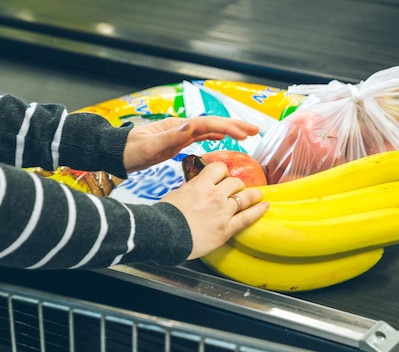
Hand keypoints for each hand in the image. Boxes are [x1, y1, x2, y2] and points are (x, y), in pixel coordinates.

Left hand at [123, 116, 258, 171]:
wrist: (115, 153)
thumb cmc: (128, 151)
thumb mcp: (146, 146)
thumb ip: (168, 138)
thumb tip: (190, 126)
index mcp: (176, 126)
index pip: (207, 124)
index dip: (226, 127)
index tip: (243, 134)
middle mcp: (181, 127)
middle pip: (213, 123)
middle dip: (235, 125)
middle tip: (255, 129)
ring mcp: (180, 133)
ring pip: (211, 129)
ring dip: (229, 130)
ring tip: (247, 134)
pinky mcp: (178, 141)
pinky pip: (203, 137)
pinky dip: (216, 136)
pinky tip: (224, 140)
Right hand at [160, 161, 268, 259]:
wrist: (163, 235)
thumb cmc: (165, 216)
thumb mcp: (176, 194)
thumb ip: (190, 190)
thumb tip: (194, 189)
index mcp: (201, 184)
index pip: (219, 168)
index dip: (222, 171)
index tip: (223, 175)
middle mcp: (215, 195)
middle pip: (235, 182)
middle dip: (237, 185)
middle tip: (237, 189)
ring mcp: (223, 212)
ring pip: (244, 198)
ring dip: (252, 195)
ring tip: (258, 195)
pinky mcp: (226, 229)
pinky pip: (247, 218)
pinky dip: (258, 211)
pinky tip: (265, 206)